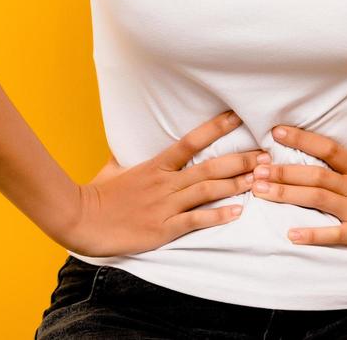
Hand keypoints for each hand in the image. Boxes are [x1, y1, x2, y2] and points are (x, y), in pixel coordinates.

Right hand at [57, 110, 265, 258]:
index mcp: (155, 165)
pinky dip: (218, 215)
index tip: (237, 117)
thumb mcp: (112, 168)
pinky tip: (238, 211)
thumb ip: (126, 158)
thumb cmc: (95, 194)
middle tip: (266, 155)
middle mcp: (164, 182)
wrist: (80, 219)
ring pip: (208, 190)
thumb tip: (126, 147)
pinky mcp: (163, 228)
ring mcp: (165, 205)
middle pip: (209, 166)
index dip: (215, 128)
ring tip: (261, 179)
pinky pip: (196, 219)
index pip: (190, 141)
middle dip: (241, 159)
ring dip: (237, 184)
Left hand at [251, 125, 346, 263]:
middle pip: (316, 174)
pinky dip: (312, 234)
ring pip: (319, 199)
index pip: (329, 148)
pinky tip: (290, 234)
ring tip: (262, 192)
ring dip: (288, 194)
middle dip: (284, 170)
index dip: (302, 138)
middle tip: (256, 168)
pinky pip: (334, 234)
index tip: (276, 132)